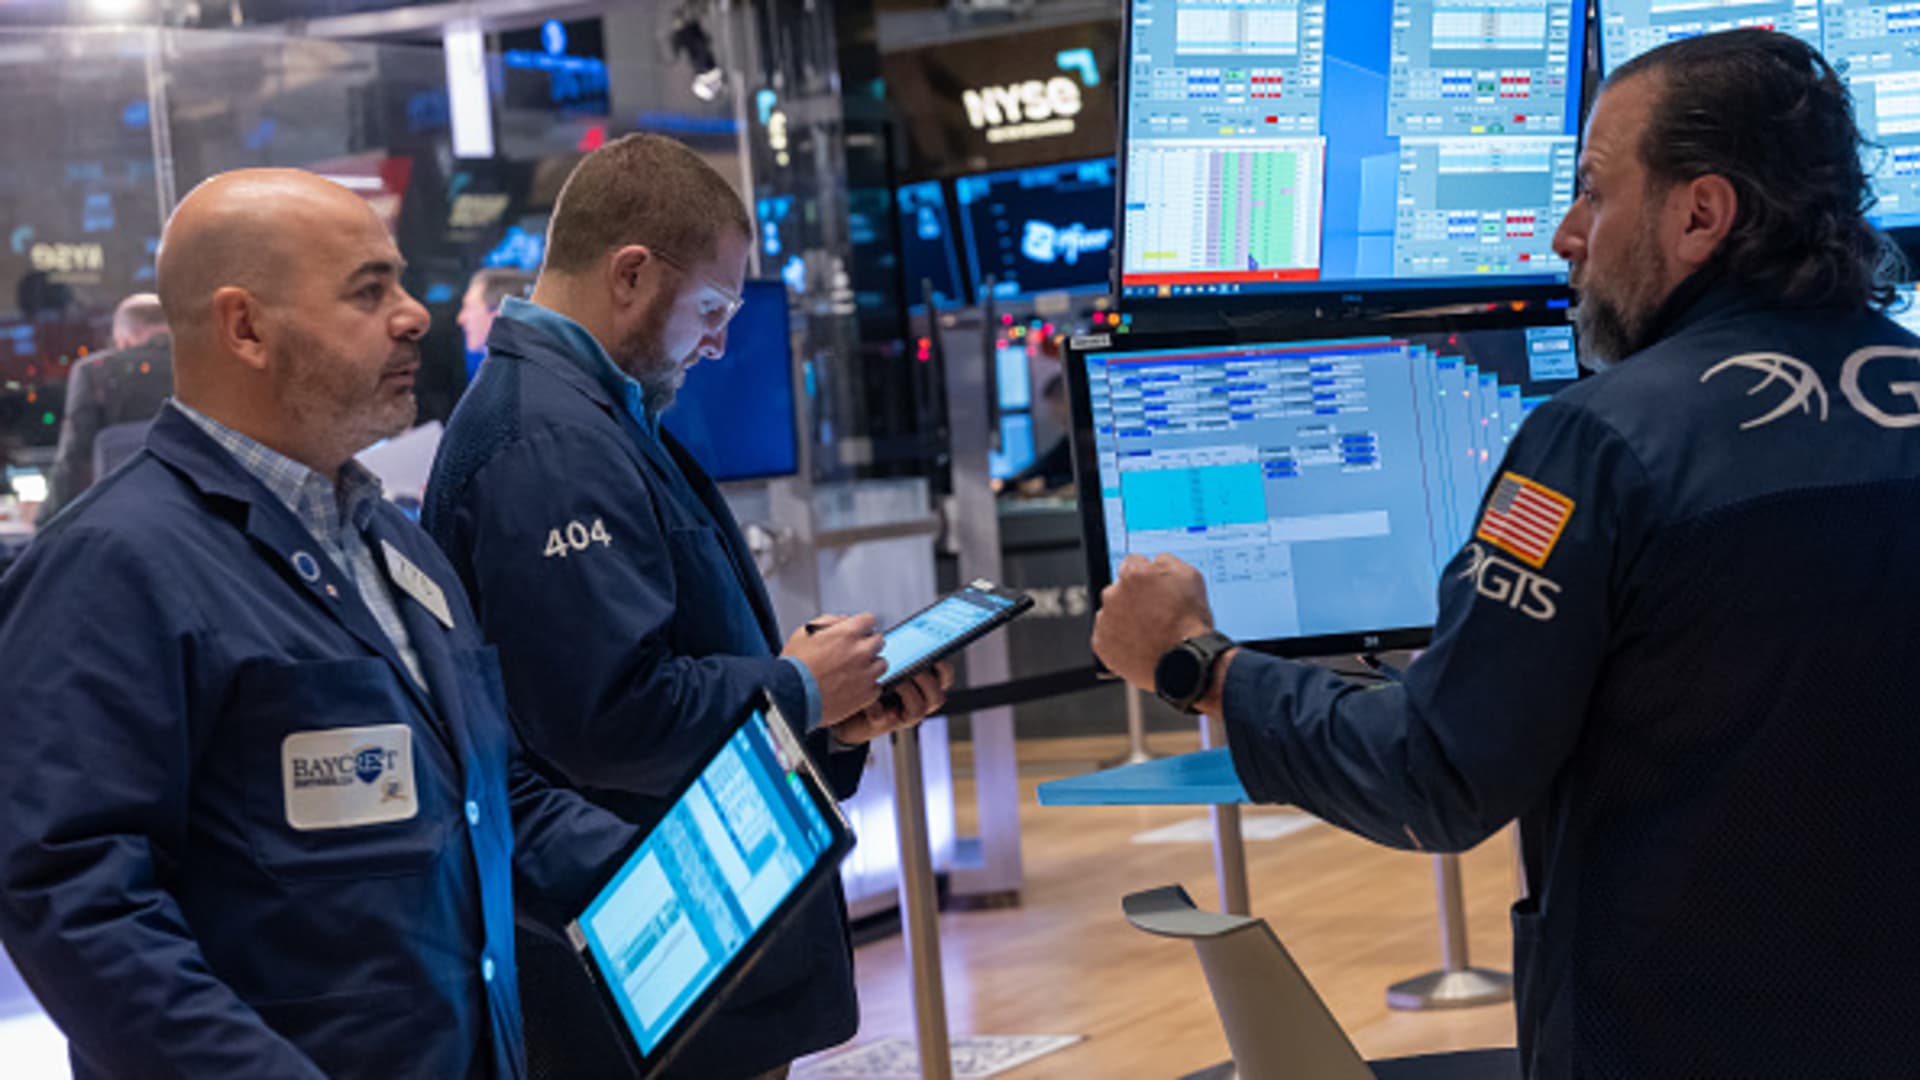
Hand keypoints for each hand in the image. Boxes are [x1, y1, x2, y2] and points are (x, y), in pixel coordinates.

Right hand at [781, 614, 884, 722]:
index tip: (857, 632)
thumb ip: (828, 622)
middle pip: (879, 641)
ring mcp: (866, 674)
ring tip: (853, 672)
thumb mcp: (803, 633)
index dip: (861, 625)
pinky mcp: (867, 695)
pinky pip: (877, 686)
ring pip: (882, 664)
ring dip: (870, 665)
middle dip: (867, 644)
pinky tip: (852, 687)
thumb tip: (843, 620)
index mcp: (848, 633)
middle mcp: (861, 652)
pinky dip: (867, 686)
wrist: (791, 699)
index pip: (869, 620)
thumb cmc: (794, 667)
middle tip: (852, 653)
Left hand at [828, 663, 952, 744]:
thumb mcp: (884, 663)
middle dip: (927, 681)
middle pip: (937, 696)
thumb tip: (901, 638)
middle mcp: (917, 702)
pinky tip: (868, 699)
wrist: (847, 706)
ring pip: (918, 710)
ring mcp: (901, 716)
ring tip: (895, 682)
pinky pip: (886, 717)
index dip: (944, 669)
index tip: (937, 656)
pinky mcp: (883, 724)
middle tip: (914, 668)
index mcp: (922, 685)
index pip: (944, 678)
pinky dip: (876, 706)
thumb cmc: (868, 679)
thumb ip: (896, 653)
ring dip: (908, 693)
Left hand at [1091, 553, 1215, 689]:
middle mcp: (1113, 594)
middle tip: (1153, 614)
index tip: (1152, 589)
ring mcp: (1106, 619)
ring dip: (1125, 618)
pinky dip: (1119, 639)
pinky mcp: (1101, 643)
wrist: (1185, 662)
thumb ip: (1166, 561)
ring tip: (1148, 632)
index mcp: (1134, 574)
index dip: (1146, 577)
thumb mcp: (1190, 577)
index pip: (1132, 563)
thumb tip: (1155, 561)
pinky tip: (1139, 644)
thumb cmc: (1190, 623)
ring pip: (1112, 612)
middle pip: (1119, 588)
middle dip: (1133, 597)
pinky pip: (1107, 635)